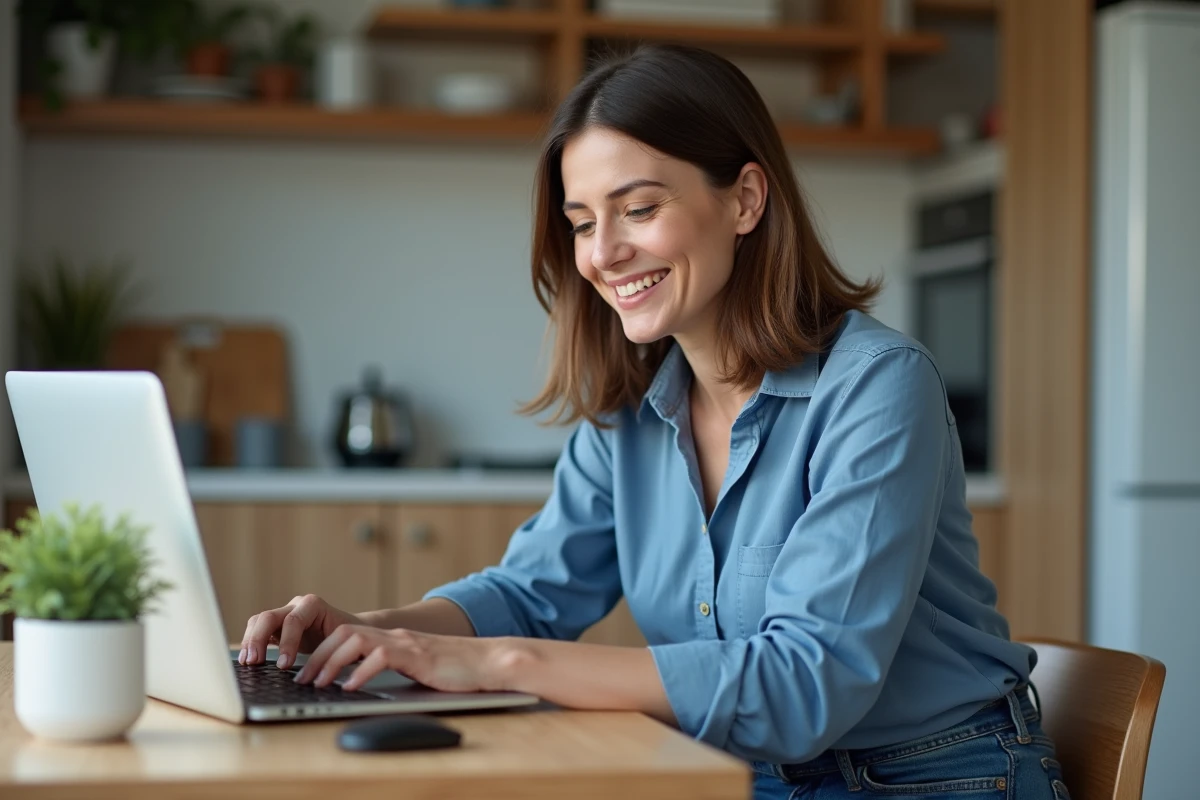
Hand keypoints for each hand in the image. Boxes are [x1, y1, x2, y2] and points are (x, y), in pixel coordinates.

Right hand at [239, 594, 364, 669]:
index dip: (287, 642)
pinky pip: (257, 630)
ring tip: (247, 663)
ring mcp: (284, 613)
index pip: (294, 620)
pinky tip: (248, 661)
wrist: (350, 630)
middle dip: (259, 639)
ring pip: (258, 621)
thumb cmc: (347, 637)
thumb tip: (310, 674)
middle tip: (254, 662)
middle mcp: (296, 605)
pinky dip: (250, 644)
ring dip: (250, 642)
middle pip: (269, 616)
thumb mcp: (339, 643)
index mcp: (313, 605)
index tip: (284, 666)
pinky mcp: (276, 626)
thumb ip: (325, 653)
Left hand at [293, 625, 516, 693]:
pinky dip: (361, 671)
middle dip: (318, 655)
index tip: (307, 671)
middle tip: (302, 678)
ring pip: (355, 640)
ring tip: (319, 682)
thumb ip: (397, 670)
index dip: (322, 651)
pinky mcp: (417, 655)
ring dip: (331, 661)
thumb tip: (367, 685)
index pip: (348, 635)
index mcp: (395, 639)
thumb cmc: (459, 671)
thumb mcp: (420, 668)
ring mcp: (407, 643)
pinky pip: (381, 656)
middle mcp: (397, 636)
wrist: (491, 662)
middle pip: (343, 633)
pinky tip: (351, 687)